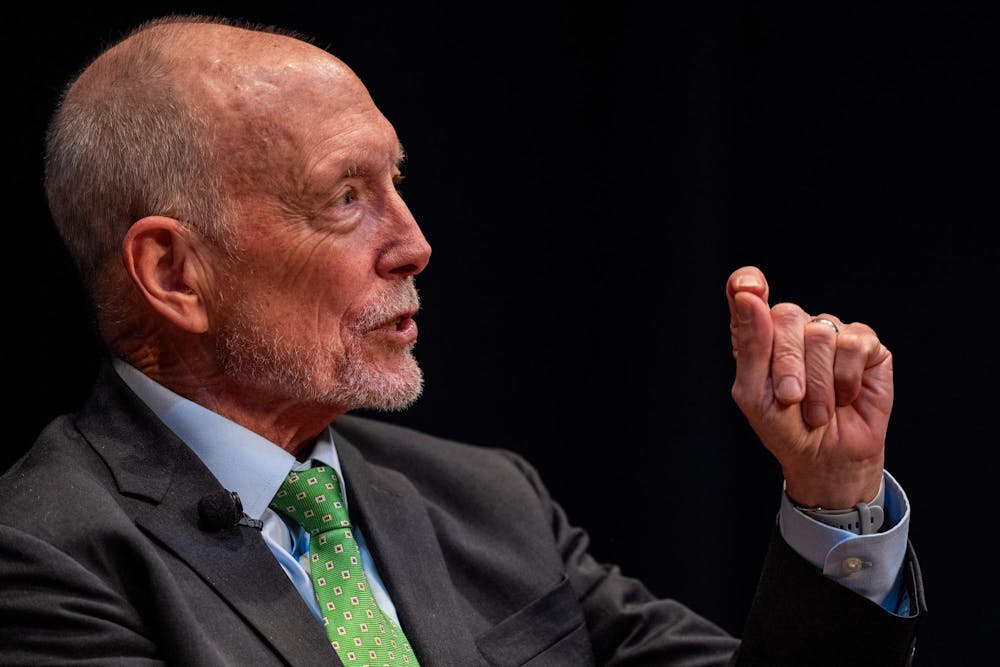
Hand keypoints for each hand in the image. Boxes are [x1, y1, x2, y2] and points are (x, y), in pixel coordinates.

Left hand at [726, 266, 891, 507]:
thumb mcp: (753, 392)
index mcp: (759, 334)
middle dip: (787, 365)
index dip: (747, 282)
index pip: (747, 289)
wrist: (825, 457)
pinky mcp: (866, 344)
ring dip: (818, 382)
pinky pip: (853, 344)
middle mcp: (795, 326)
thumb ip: (750, 344)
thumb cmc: (785, 426)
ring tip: (817, 408)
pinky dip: (845, 379)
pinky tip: (844, 396)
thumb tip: (749, 296)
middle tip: (790, 398)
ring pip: (821, 332)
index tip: (748, 289)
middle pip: (787, 314)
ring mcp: (831, 332)